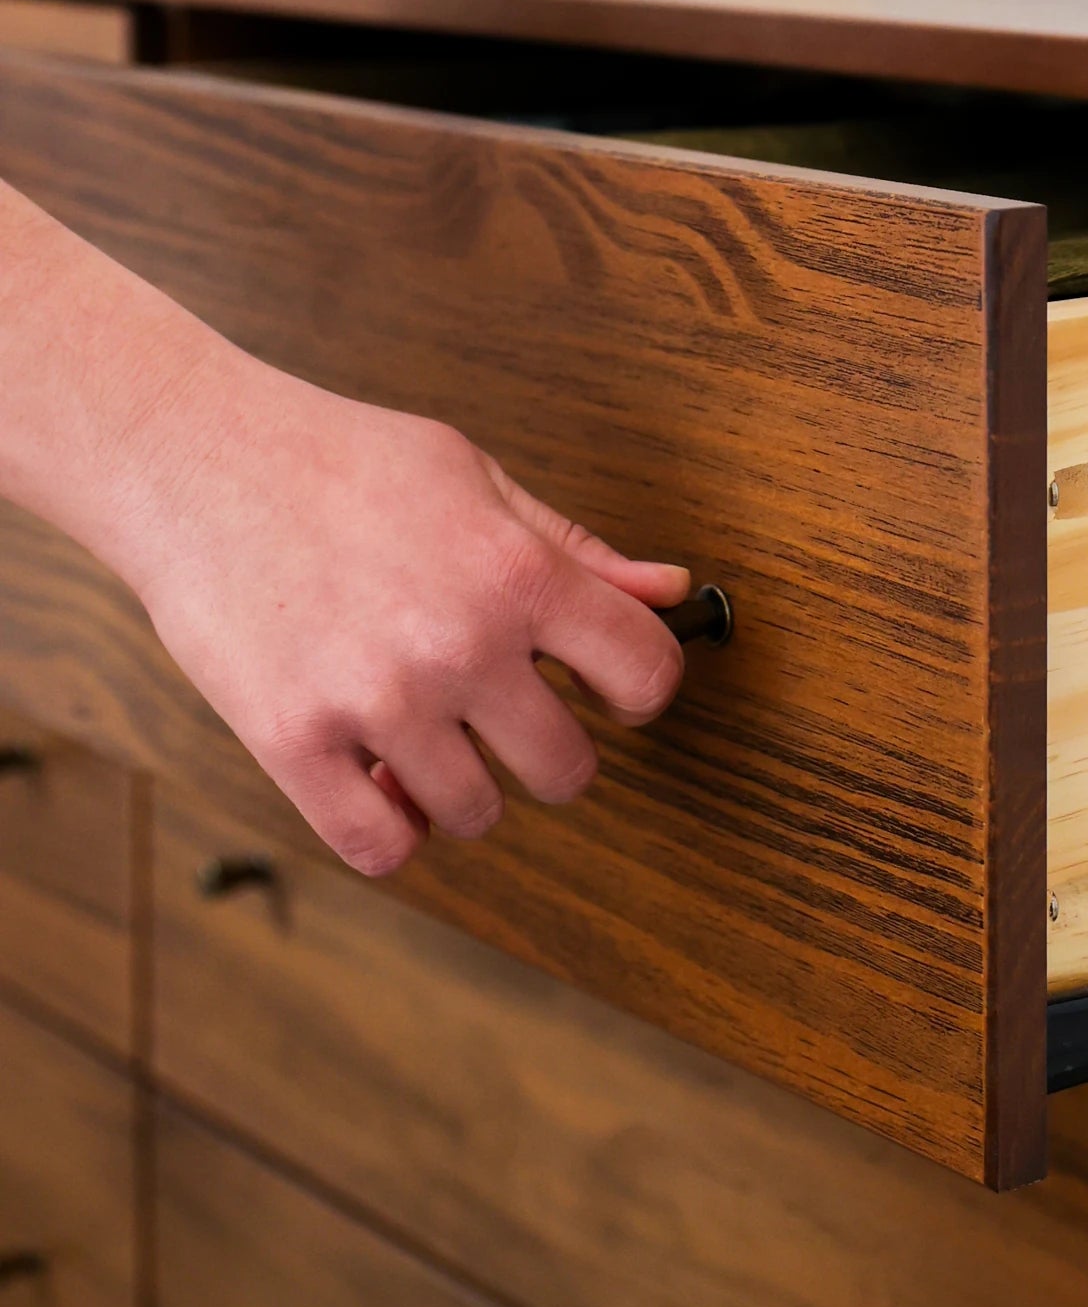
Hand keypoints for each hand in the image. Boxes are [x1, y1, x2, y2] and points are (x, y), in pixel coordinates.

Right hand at [123, 359, 688, 876]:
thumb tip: (669, 591)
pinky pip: (377, 848)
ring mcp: (375, 701)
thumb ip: (578, 549)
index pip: (645, 673)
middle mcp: (459, 644)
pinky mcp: (291, 741)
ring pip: (476, 814)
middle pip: (567, 770)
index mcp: (519, 573)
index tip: (610, 687)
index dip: (641, 687)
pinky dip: (392, 831)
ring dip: (466, 790)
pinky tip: (382, 783)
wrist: (199, 459)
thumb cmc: (345, 460)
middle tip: (514, 718)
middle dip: (552, 751)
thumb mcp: (480, 480)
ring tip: (436, 738)